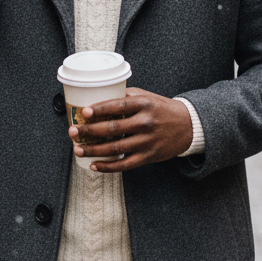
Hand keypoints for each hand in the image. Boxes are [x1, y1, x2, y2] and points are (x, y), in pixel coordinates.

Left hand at [68, 87, 192, 172]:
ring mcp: (147, 141)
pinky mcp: (149, 156)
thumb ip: (126, 96)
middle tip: (73, 131)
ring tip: (78, 149)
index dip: (100, 109)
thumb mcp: (147, 97)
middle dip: (90, 131)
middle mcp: (145, 122)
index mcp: (144, 104)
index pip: (119, 105)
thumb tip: (100, 94)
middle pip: (113, 128)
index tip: (84, 111)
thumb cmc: (162, 109)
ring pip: (116, 148)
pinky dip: (108, 166)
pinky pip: (125, 164)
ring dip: (94, 150)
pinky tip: (95, 165)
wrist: (188, 126)